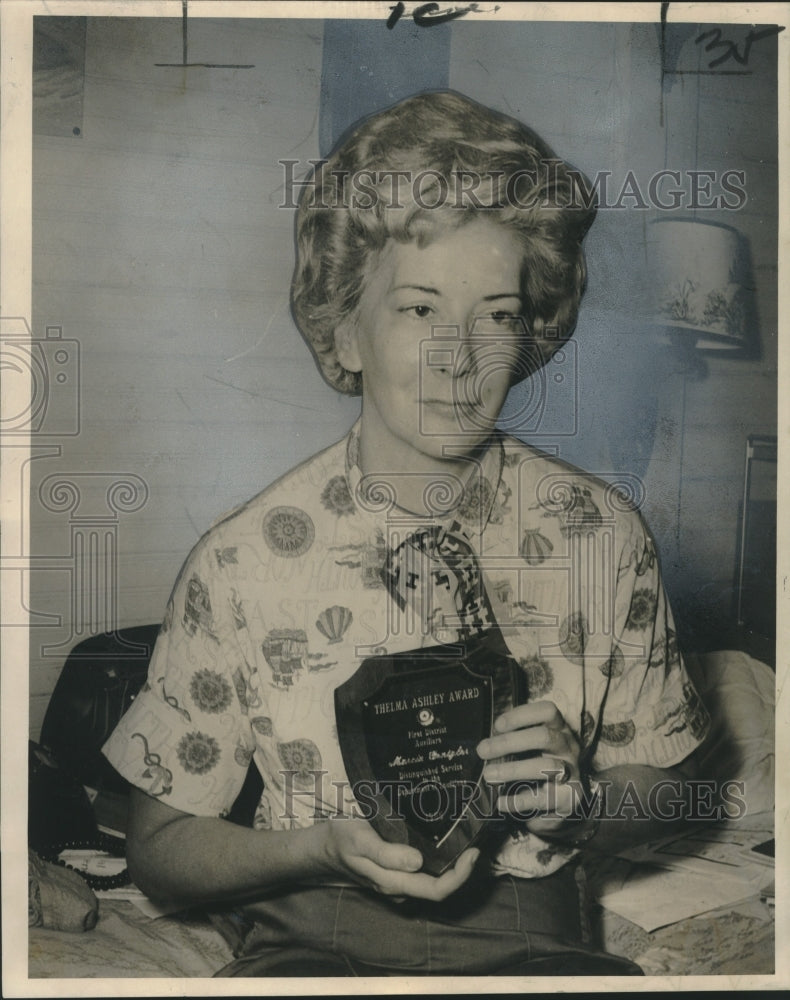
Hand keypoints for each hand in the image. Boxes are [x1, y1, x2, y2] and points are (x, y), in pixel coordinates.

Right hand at [314, 817, 478, 900]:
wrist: (323, 847)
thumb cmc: (342, 839)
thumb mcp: (360, 841)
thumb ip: (386, 854)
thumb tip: (418, 862)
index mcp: (393, 882)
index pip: (436, 890)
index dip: (460, 876)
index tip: (473, 852)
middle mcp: (400, 887)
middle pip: (440, 888)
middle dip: (463, 870)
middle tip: (477, 841)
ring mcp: (399, 881)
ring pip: (434, 881)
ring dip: (455, 866)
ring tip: (468, 839)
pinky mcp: (397, 872)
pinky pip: (425, 873)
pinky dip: (441, 860)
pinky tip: (447, 841)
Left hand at [477, 700, 584, 835]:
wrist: (562, 801)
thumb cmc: (539, 764)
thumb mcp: (530, 747)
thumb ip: (512, 741)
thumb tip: (484, 744)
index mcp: (559, 729)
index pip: (548, 711)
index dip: (522, 715)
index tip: (497, 725)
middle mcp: (568, 747)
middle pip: (544, 736)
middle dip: (509, 742)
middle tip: (483, 750)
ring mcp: (572, 772)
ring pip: (547, 766)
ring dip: (513, 770)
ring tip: (489, 775)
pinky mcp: (569, 798)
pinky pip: (545, 798)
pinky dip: (520, 801)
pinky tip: (501, 802)